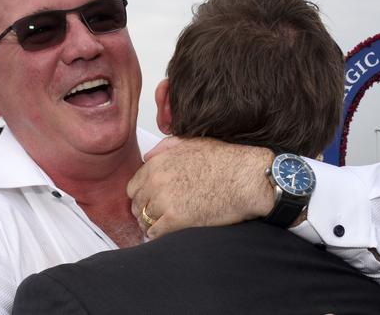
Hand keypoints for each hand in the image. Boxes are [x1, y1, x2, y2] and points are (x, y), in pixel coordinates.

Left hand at [127, 137, 275, 238]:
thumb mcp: (191, 143)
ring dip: (153, 224)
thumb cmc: (225, 161)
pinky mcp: (176, 220)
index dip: (142, 195)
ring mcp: (165, 201)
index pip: (133, 187)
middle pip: (137, 205)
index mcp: (158, 164)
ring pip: (145, 220)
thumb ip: (164, 148)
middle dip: (146, 211)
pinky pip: (155, 233)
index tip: (149, 201)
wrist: (246, 178)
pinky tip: (169, 232)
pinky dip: (159, 236)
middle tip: (158, 215)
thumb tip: (148, 156)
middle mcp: (157, 182)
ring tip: (165, 225)